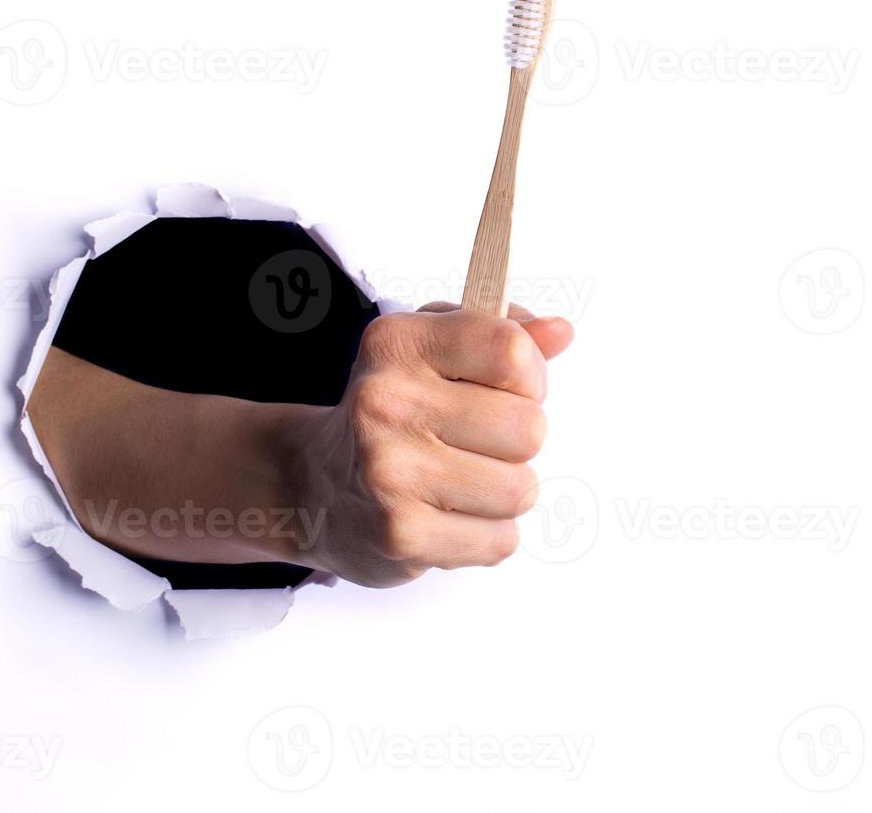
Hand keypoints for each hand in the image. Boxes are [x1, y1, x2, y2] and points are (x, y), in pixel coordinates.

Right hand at [298, 304, 573, 586]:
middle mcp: (387, 403)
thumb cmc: (390, 415)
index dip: (531, 376)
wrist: (312, 487)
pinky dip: (486, 534)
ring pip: (521, 489)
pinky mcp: (401, 533)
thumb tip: (559, 332)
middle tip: (477, 443)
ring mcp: (390, 472)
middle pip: (529, 429)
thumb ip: (501, 335)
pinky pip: (500, 539)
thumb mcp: (433, 353)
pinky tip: (447, 516)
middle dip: (517, 443)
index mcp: (399, 345)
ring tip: (461, 483)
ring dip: (504, 493)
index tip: (511, 388)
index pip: (510, 351)